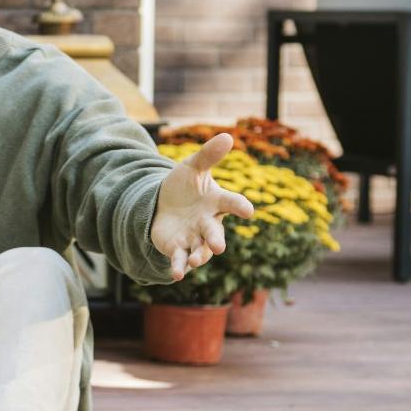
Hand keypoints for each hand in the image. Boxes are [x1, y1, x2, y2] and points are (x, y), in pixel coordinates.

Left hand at [150, 132, 256, 279]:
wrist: (163, 203)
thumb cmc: (185, 186)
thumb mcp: (192, 168)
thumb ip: (208, 156)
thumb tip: (227, 136)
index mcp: (217, 202)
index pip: (232, 203)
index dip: (240, 206)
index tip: (248, 211)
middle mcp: (208, 223)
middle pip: (215, 233)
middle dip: (216, 240)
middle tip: (219, 247)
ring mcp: (194, 238)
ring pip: (200, 251)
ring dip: (198, 257)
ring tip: (194, 262)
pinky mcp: (178, 248)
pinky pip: (180, 260)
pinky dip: (179, 267)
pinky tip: (176, 274)